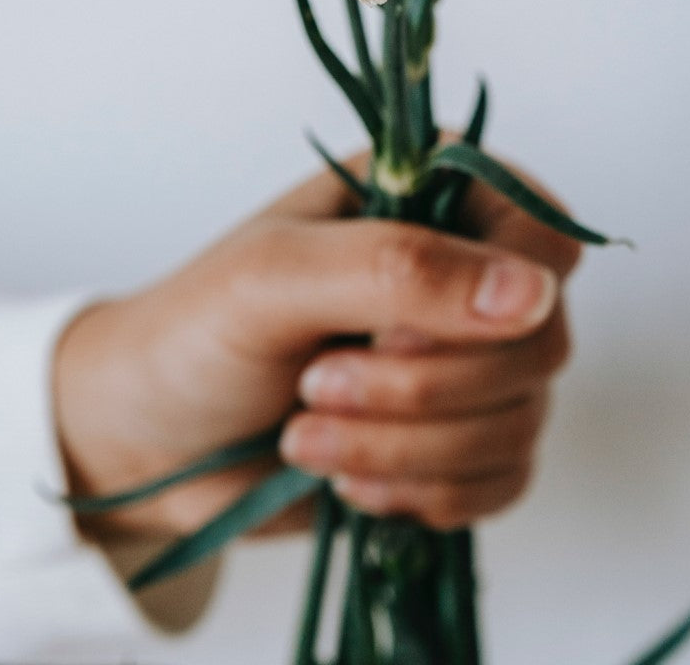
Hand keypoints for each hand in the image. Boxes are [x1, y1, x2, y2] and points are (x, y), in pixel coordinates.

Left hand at [53, 149, 580, 541]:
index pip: (543, 237)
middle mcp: (464, 270)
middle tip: (315, 386)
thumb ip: (400, 269)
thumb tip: (533, 294)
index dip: (489, 299)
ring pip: (522, 419)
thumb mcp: (276, 277)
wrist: (146, 440)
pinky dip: (425, 493)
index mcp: (431, 195)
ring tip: (307, 436)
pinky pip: (505, 481)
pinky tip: (349, 480)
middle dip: (424, 388)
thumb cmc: (194, 331)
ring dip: (407, 448)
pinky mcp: (459, 441)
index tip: (388, 333)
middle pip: (543, 340)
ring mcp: (468, 359)